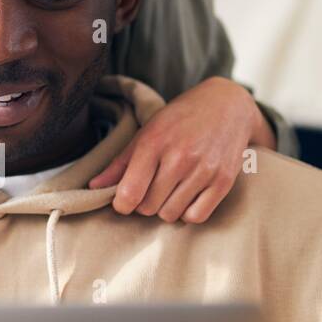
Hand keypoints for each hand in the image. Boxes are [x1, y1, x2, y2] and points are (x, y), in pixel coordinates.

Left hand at [89, 77, 273, 223]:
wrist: (228, 105)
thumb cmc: (180, 119)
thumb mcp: (147, 132)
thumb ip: (120, 163)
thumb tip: (93, 187)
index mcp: (154, 143)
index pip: (129, 193)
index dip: (121, 204)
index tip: (124, 200)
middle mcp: (180, 157)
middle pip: (148, 208)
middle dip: (144, 204)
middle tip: (151, 188)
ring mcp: (204, 170)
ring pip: (170, 214)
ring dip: (166, 208)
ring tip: (170, 190)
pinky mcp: (223, 181)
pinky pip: (196, 216)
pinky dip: (188, 213)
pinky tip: (187, 197)